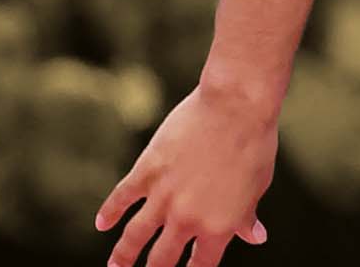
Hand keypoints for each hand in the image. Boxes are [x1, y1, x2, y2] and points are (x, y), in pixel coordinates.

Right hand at [95, 81, 276, 266]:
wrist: (237, 107)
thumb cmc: (255, 145)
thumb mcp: (257, 186)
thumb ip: (247, 216)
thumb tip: (257, 236)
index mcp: (219, 226)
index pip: (201, 263)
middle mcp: (187, 218)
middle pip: (162, 259)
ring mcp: (163, 195)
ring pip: (134, 236)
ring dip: (122, 256)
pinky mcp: (147, 170)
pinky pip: (122, 198)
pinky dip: (110, 212)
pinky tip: (101, 224)